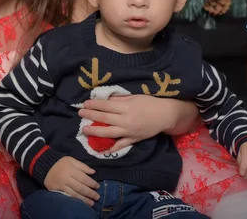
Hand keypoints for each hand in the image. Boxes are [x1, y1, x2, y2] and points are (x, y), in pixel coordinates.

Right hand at [44, 157, 99, 206]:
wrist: (45, 166)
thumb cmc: (60, 163)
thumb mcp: (71, 160)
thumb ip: (82, 166)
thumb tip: (93, 172)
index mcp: (71, 170)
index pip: (83, 178)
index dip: (91, 183)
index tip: (97, 187)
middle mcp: (66, 178)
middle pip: (80, 187)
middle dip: (89, 193)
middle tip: (97, 197)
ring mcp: (61, 185)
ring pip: (74, 194)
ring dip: (84, 199)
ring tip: (91, 203)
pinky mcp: (57, 190)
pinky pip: (67, 196)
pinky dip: (75, 200)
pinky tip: (80, 203)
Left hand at [78, 95, 196, 152]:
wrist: (165, 115)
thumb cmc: (150, 103)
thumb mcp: (134, 97)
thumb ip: (119, 99)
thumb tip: (105, 99)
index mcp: (126, 107)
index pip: (106, 106)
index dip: (94, 105)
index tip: (85, 103)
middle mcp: (126, 120)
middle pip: (105, 118)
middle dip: (91, 116)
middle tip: (80, 113)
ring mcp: (129, 131)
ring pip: (109, 133)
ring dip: (95, 132)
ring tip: (84, 130)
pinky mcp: (133, 139)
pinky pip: (120, 145)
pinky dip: (111, 148)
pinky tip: (101, 150)